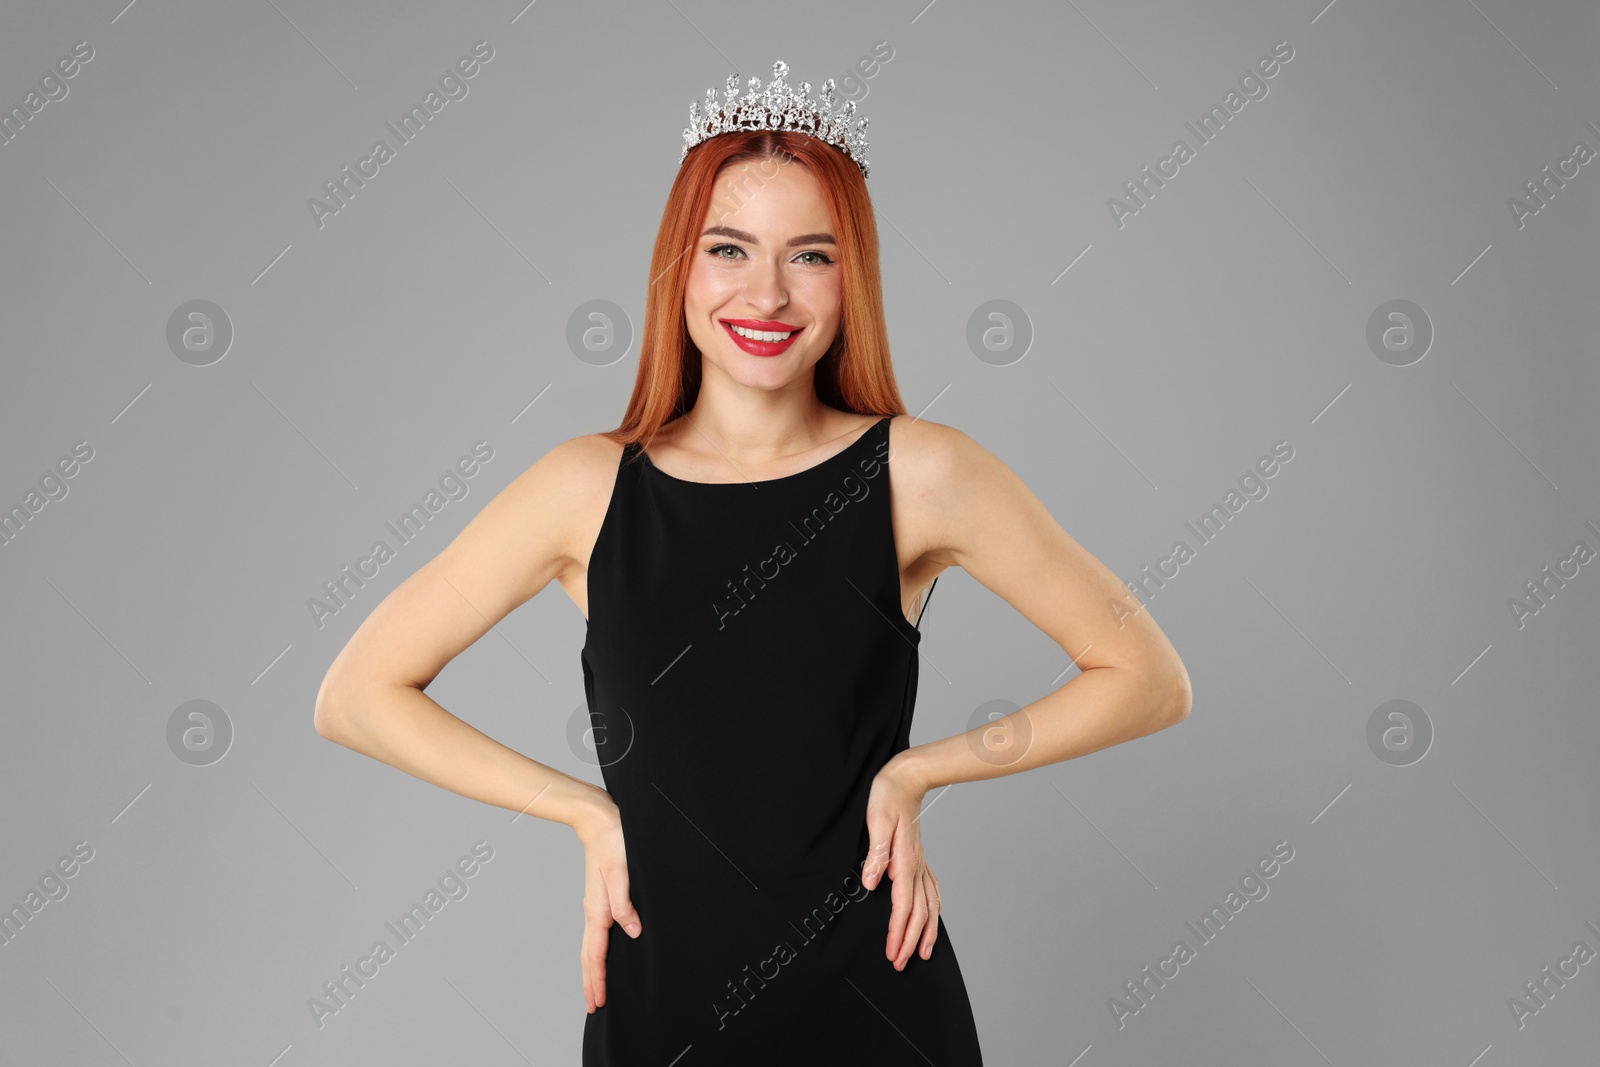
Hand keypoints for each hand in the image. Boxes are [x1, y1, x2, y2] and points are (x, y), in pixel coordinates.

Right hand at [573, 795, 641, 1013]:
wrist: (599, 820)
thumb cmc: (614, 841)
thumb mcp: (622, 870)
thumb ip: (625, 902)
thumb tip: (632, 931)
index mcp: (598, 908)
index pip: (597, 953)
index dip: (598, 979)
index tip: (597, 1002)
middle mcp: (593, 910)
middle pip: (589, 955)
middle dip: (590, 982)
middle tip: (592, 1007)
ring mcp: (594, 904)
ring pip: (590, 946)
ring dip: (591, 969)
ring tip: (593, 988)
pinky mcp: (600, 897)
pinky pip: (595, 933)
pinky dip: (595, 952)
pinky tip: (600, 953)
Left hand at [861, 756, 939, 970]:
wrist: (906, 777)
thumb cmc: (888, 797)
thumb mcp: (876, 821)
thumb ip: (876, 854)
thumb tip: (870, 882)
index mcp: (905, 861)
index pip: (902, 906)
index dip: (898, 933)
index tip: (893, 954)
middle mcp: (917, 866)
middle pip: (919, 913)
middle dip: (910, 941)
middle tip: (900, 964)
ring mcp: (921, 863)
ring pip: (930, 905)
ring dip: (927, 932)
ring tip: (923, 953)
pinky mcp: (919, 858)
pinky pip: (932, 890)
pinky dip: (934, 910)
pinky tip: (932, 918)